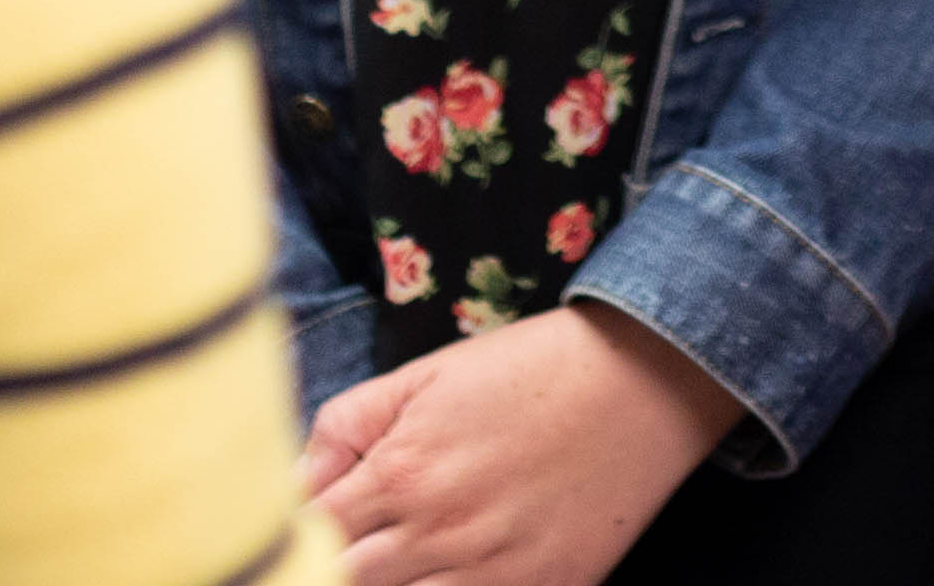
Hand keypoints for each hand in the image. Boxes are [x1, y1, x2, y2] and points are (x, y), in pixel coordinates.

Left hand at [302, 301, 741, 585]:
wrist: (644, 380)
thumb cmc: (530, 368)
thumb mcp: (426, 373)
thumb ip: (346, 426)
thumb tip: (292, 484)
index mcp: (401, 474)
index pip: (308, 537)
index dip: (289, 539)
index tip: (290, 531)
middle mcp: (440, 534)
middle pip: (344, 584)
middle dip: (328, 569)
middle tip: (337, 546)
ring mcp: (494, 573)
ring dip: (386, 582)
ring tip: (395, 554)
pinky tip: (443, 569)